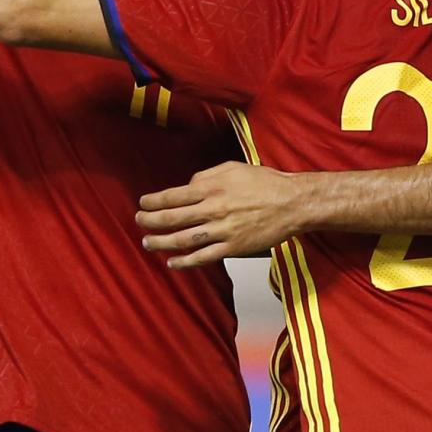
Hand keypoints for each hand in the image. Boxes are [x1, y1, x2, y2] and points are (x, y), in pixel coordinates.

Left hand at [136, 162, 305, 268]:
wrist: (292, 204)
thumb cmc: (265, 183)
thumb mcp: (233, 168)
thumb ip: (207, 176)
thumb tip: (187, 186)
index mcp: (213, 187)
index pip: (173, 196)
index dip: (153, 201)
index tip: (143, 204)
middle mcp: (214, 209)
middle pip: (173, 218)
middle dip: (150, 221)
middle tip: (139, 222)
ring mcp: (223, 230)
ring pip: (184, 239)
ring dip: (161, 242)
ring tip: (148, 243)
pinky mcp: (234, 247)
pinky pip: (204, 257)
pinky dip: (185, 262)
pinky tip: (172, 263)